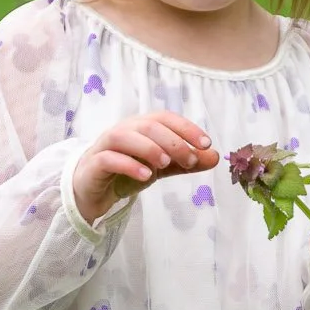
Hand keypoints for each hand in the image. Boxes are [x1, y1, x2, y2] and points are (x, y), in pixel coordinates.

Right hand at [72, 113, 219, 224]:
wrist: (93, 191)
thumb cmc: (127, 172)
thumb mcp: (162, 167)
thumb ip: (186, 162)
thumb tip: (216, 156)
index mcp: (140, 127)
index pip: (164, 118)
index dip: (186, 128)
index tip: (206, 144)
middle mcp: (123, 130)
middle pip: (147, 126)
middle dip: (173, 141)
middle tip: (190, 160)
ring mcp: (105, 146)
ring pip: (124, 137)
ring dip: (149, 148)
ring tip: (166, 164)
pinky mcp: (94, 164)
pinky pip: (109, 159)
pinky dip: (128, 165)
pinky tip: (146, 176)